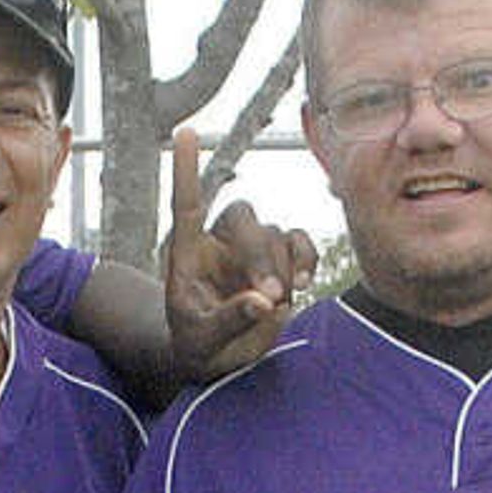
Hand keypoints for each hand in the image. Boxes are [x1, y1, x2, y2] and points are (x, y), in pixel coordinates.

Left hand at [161, 128, 313, 382]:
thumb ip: (230, 321)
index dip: (187, 171)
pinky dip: (305, 258)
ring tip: (279, 304)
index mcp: (188, 255)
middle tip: (271, 298)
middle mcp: (220, 244)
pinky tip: (304, 284)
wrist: (219, 360)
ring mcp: (251, 250)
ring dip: (283, 267)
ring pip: (275, 234)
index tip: (186, 132)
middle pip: (244, 219)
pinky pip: (298, 241)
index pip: (186, 206)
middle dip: (260, 255)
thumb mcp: (204, 342)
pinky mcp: (279, 262)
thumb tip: (263, 303)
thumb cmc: (199, 347)